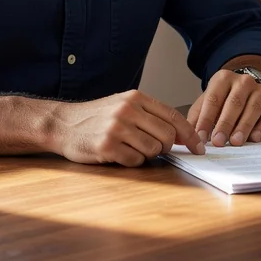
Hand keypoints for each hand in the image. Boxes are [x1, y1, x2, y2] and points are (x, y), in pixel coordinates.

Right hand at [49, 90, 204, 166]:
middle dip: (166, 147)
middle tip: (155, 149)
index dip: (189, 134)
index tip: (198, 147)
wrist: (62, 123)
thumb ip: (150, 115)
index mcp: (136, 98)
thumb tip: (181, 133)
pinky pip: (135, 161)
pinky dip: (132, 161)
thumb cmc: (96, 117)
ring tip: (132, 149)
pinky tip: (120, 154)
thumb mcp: (124, 105)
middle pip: (166, 135)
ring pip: (153, 150)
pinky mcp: (107, 146)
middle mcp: (128, 110)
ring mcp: (117, 128)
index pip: (173, 116)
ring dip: (147, 155)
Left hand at [187, 69, 260, 146]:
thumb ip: (197, 117)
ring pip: (252, 108)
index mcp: (223, 78)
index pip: (213, 99)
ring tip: (235, 142)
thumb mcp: (206, 103)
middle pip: (234, 103)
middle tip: (218, 142)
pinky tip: (255, 138)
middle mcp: (243, 81)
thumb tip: (188, 137)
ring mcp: (259, 91)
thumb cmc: (222, 100)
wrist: (245, 89)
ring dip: (243, 126)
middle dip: (225, 124)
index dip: (205, 119)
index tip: (200, 137)